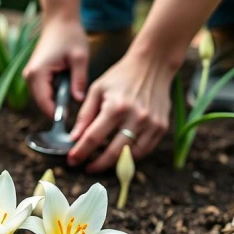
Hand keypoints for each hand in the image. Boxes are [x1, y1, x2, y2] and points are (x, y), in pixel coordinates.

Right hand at [23, 18, 88, 116]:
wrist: (59, 20)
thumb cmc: (70, 35)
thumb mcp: (79, 58)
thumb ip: (79, 80)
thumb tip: (78, 101)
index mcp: (37, 74)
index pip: (44, 104)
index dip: (58, 114)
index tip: (73, 119)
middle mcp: (29, 77)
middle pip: (42, 104)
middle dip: (58, 107)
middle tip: (77, 105)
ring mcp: (30, 76)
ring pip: (43, 98)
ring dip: (57, 99)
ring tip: (73, 89)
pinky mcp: (35, 74)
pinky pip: (44, 91)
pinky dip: (55, 92)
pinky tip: (67, 83)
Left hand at [68, 51, 174, 172]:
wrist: (153, 65)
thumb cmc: (121, 76)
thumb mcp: (97, 90)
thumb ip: (85, 115)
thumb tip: (74, 138)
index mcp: (115, 107)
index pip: (93, 138)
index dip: (81, 152)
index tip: (72, 160)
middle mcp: (135, 117)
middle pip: (113, 153)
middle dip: (97, 164)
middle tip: (87, 167)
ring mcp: (151, 124)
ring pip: (130, 156)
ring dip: (115, 163)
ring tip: (102, 161)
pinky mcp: (161, 127)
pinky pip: (145, 150)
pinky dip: (131, 156)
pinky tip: (120, 153)